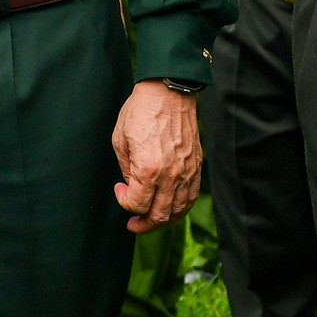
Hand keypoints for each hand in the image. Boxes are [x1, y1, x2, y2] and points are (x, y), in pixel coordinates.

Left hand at [111, 81, 203, 232]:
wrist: (168, 92)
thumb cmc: (141, 112)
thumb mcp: (120, 139)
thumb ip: (126, 169)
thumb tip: (132, 187)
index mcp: (148, 169)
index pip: (137, 204)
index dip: (124, 203)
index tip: (119, 190)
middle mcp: (170, 176)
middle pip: (159, 216)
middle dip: (143, 224)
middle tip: (133, 224)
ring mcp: (186, 173)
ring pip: (178, 211)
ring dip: (163, 221)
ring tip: (151, 220)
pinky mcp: (197, 167)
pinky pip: (191, 198)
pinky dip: (180, 209)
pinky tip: (170, 208)